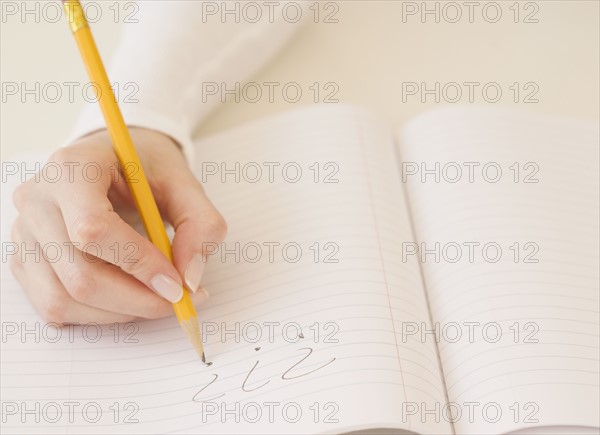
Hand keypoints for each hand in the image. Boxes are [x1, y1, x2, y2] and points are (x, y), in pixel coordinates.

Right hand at [9, 127, 226, 323]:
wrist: (115, 159)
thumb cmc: (147, 169)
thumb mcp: (185, 183)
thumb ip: (200, 225)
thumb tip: (190, 279)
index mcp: (72, 169)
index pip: (93, 229)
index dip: (138, 264)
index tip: (177, 284)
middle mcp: (37, 201)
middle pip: (79, 275)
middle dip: (137, 299)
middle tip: (179, 300)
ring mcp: (24, 233)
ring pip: (64, 300)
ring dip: (120, 312)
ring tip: (156, 296)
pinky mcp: (25, 260)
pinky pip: (56, 307)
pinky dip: (100, 314)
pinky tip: (129, 296)